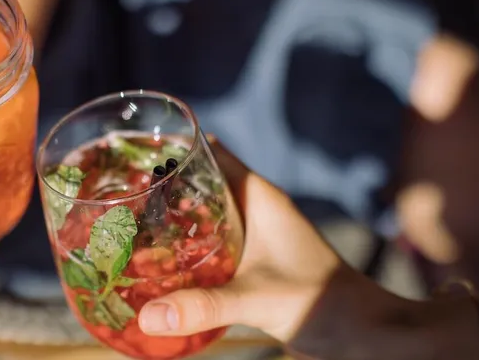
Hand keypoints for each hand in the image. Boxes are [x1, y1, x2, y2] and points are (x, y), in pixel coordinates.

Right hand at [137, 139, 346, 340]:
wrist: (358, 331)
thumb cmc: (321, 302)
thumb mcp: (256, 299)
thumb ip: (204, 305)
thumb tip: (149, 317)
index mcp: (258, 195)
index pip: (211, 152)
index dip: (174, 146)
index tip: (135, 150)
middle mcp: (254, 207)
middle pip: (200, 180)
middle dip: (162, 184)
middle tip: (120, 192)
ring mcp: (254, 233)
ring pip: (204, 210)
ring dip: (172, 215)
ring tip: (130, 223)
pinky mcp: (252, 259)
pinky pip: (210, 239)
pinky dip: (185, 242)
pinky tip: (161, 260)